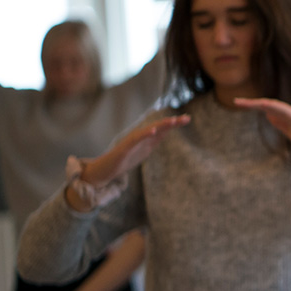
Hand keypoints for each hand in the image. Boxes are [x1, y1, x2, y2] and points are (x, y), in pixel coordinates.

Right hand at [72, 115, 188, 207]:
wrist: (103, 172)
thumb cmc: (123, 161)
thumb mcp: (143, 151)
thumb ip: (153, 141)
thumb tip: (164, 133)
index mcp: (145, 139)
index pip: (162, 129)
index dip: (173, 123)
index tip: (187, 118)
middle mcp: (139, 137)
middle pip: (157, 127)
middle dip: (171, 122)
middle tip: (186, 118)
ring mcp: (130, 142)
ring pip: (147, 131)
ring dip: (161, 125)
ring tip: (173, 121)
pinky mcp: (123, 149)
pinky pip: (135, 140)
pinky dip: (144, 134)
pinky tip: (154, 130)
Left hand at [233, 97, 290, 152]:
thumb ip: (280, 124)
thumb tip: (268, 115)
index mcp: (287, 115)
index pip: (268, 108)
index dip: (254, 106)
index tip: (240, 105)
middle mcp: (290, 111)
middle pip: (267, 105)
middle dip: (251, 103)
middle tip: (236, 102)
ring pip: (273, 105)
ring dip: (257, 103)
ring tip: (243, 103)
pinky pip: (283, 110)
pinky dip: (272, 106)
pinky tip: (262, 106)